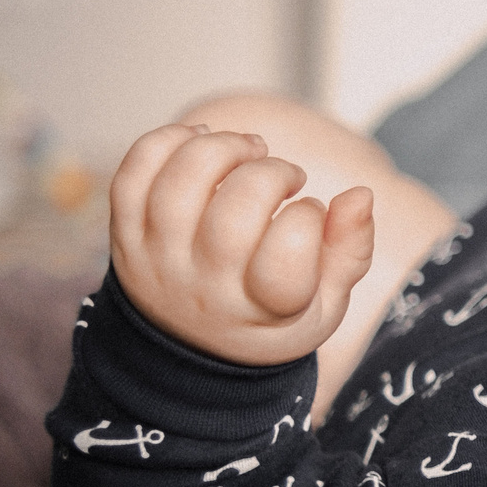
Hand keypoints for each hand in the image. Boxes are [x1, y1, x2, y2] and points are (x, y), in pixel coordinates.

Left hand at [108, 123, 375, 365]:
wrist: (187, 347)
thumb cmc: (269, 316)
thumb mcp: (325, 304)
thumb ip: (350, 252)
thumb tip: (360, 195)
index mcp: (261, 309)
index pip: (286, 255)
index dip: (309, 218)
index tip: (312, 214)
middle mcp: (204, 287)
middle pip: (233, 213)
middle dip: (272, 174)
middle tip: (288, 177)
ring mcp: (158, 259)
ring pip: (180, 184)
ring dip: (223, 147)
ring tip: (250, 148)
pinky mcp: (126, 235)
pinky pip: (134, 174)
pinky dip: (168, 141)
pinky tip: (202, 140)